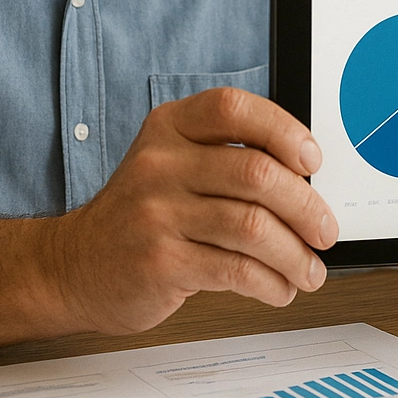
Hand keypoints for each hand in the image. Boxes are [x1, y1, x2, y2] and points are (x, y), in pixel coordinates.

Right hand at [51, 88, 338, 333]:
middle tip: (324, 230)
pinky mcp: (160, 262)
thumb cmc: (139, 215)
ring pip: (254, 228)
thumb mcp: (171, 164)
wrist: (73, 266)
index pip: (235, 110)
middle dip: (306, 207)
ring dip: (295, 255)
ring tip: (308, 270)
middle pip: (256, 174)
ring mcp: (157, 213)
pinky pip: (237, 271)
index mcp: (169, 127)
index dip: (283, 130)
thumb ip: (226, 159)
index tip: (312, 160)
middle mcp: (160, 164)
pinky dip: (271, 283)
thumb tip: (307, 181)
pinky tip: (278, 288)